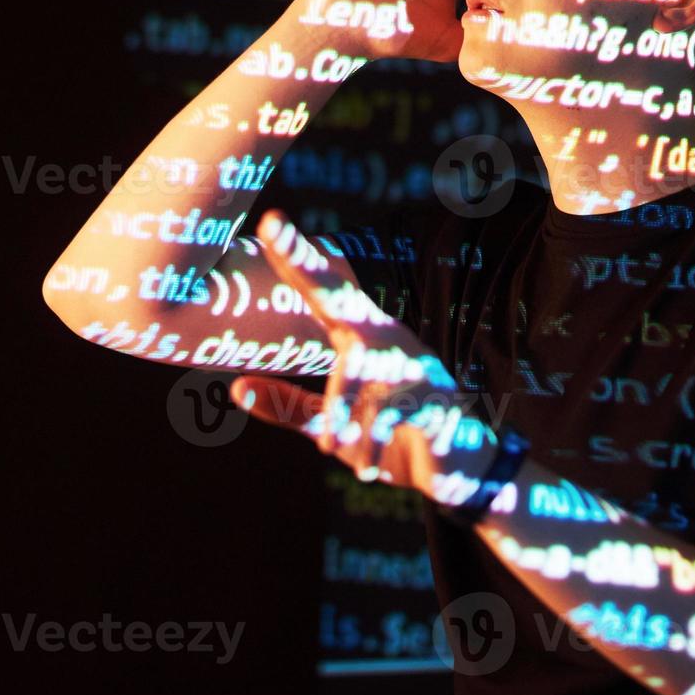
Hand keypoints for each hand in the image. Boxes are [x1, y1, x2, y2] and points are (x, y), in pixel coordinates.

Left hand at [230, 210, 500, 505]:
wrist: (460, 472)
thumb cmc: (394, 440)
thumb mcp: (334, 426)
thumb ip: (288, 406)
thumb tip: (234, 388)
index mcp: (362, 340)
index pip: (323, 295)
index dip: (296, 261)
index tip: (270, 222)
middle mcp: (386, 340)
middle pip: (341, 297)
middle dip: (307, 266)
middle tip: (276, 228)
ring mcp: (413, 366)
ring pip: (362, 369)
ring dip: (344, 409)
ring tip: (333, 443)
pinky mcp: (436, 400)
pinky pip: (396, 413)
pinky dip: (376, 443)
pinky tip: (366, 465)